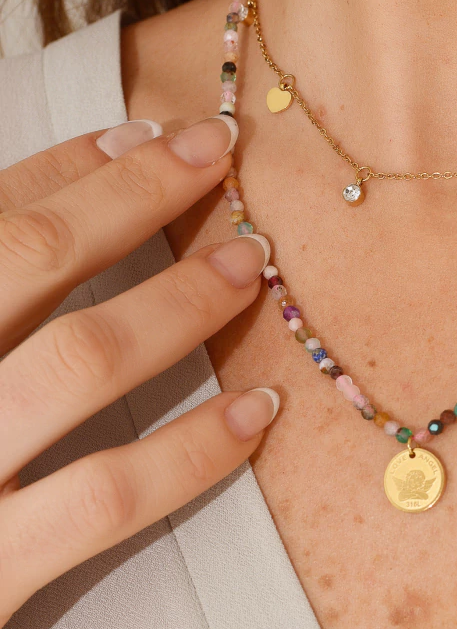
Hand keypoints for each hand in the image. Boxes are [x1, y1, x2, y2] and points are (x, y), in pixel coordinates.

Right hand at [0, 115, 279, 623]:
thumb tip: (55, 235)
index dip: (66, 166)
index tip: (146, 133)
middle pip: (28, 254)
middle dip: (130, 195)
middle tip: (215, 156)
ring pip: (80, 360)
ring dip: (176, 301)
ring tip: (250, 265)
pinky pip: (105, 495)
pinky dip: (191, 450)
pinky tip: (257, 414)